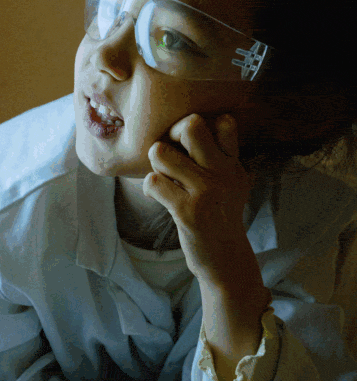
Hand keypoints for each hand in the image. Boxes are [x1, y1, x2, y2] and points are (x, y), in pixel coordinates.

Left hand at [145, 112, 255, 286]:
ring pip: (161, 153)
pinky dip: (149, 189)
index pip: (223, 122)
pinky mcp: (188, 211)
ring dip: (156, 165)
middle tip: (169, 156)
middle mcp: (223, 173)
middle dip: (170, 135)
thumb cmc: (220, 215)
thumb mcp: (231, 182)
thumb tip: (195, 123)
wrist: (225, 259)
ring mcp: (206, 191)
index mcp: (232, 163)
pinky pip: (153, 182)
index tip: (188, 145)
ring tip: (163, 179)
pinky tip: (157, 198)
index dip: (197, 126)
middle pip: (190, 126)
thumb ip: (220, 155)